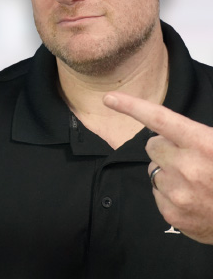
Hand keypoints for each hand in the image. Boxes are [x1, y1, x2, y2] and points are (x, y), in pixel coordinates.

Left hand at [104, 91, 212, 243]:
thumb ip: (191, 135)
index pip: (159, 118)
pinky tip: (191, 199)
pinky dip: (169, 194)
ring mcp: (178, 192)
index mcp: (202, 144)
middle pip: (152, 146)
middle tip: (188, 161)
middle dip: (164, 149)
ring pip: (153, 169)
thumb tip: (163, 130)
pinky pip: (156, 192)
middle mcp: (187, 166)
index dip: (132, 106)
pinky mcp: (172, 213)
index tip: (109, 98)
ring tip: (194, 182)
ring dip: (168, 172)